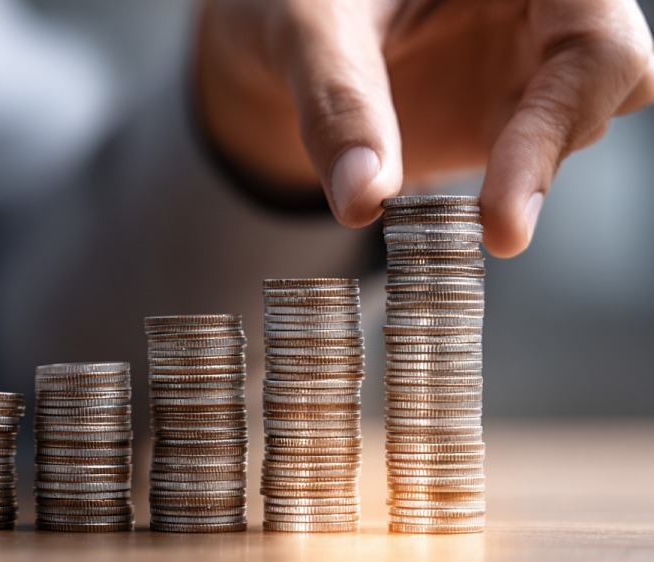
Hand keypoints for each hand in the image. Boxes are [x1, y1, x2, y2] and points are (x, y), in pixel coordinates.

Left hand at [197, 0, 653, 256]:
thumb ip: (336, 102)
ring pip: (577, 119)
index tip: (506, 198)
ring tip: (460, 222)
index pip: (590, 23)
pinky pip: (529, 159)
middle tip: (499, 225)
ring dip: (524, 177)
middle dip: (556, 146)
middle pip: (609, 69)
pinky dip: (497, 197)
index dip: (565, 109)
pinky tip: (449, 224)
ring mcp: (520, 55)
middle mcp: (531, 3)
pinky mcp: (500, 110)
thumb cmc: (285, 0)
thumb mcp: (302, 31)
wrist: (266, 34)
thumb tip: (365, 199)